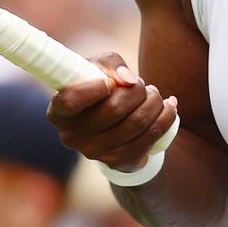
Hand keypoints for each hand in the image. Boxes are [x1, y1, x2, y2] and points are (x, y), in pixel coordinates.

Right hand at [47, 53, 177, 172]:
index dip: (94, 88)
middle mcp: (71, 137)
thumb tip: (129, 81)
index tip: (110, 82)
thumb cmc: (100, 86)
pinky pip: (151, 138)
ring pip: (137, 123)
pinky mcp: (118, 163)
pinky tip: (169, 107)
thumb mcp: (98, 67)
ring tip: (154, 94)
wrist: (112, 124)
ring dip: (154, 102)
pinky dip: (166, 118)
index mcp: (58, 112)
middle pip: (114, 109)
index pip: (70, 101)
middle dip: (137, 90)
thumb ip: (110, 63)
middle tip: (141, 85)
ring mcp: (94, 153)